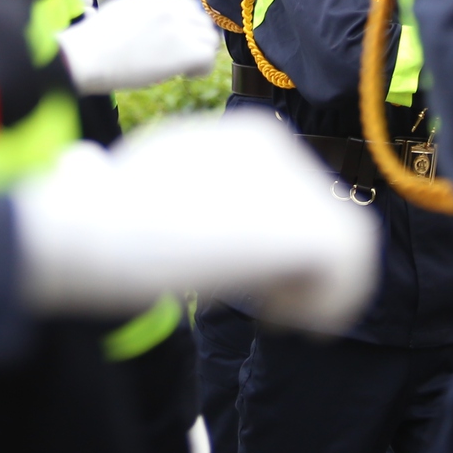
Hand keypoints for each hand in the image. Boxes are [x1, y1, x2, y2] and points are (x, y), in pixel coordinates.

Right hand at [12, 114, 377, 333]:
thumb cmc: (107, 212)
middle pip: (318, 213)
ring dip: (315, 284)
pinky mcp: (312, 226)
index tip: (244, 277)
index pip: (289, 190)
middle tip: (258, 300)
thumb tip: (171, 205)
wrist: (102, 225)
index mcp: (244, 132)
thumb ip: (196, 190)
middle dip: (296, 261)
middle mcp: (279, 145)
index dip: (275, 239)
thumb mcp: (151, 178)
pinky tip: (281, 320)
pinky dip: (326, 304)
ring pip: (345, 240)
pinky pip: (350, 271)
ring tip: (274, 313)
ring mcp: (299, 182)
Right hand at [55, 0, 215, 93]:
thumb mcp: (120, 12)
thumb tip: (159, 30)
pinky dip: (201, 69)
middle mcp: (170, 8)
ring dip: (199, 55)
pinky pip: (208, 58)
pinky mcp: (185, 49)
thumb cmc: (94, 43)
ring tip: (181, 69)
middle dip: (195, 41)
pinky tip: (184, 75)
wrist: (87, 57)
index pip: (189, 8)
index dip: (187, 28)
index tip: (177, 44)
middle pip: (202, 23)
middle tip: (180, 59)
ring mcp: (179, 27)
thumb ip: (144, 14)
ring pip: (209, 40)